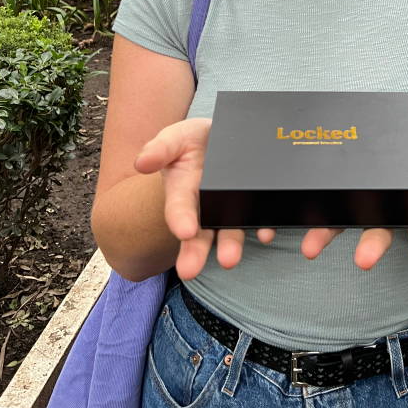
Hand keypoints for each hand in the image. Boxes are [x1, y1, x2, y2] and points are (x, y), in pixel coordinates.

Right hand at [134, 118, 274, 279]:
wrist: (220, 137)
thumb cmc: (192, 142)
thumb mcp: (175, 138)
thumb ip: (160, 148)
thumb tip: (141, 163)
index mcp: (182, 190)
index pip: (178, 208)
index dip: (180, 219)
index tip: (184, 230)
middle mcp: (205, 206)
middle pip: (200, 232)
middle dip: (196, 250)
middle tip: (190, 270)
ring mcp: (230, 207)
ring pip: (230, 231)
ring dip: (231, 245)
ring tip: (229, 259)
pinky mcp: (254, 203)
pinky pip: (259, 219)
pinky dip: (263, 227)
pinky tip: (266, 233)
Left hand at [300, 125, 407, 270]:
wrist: (385, 139)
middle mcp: (382, 205)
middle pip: (378, 229)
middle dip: (372, 245)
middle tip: (364, 262)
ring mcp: (354, 202)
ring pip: (339, 221)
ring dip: (323, 233)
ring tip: (307, 249)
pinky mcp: (327, 194)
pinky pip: (308, 205)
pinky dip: (288, 215)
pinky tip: (268, 228)